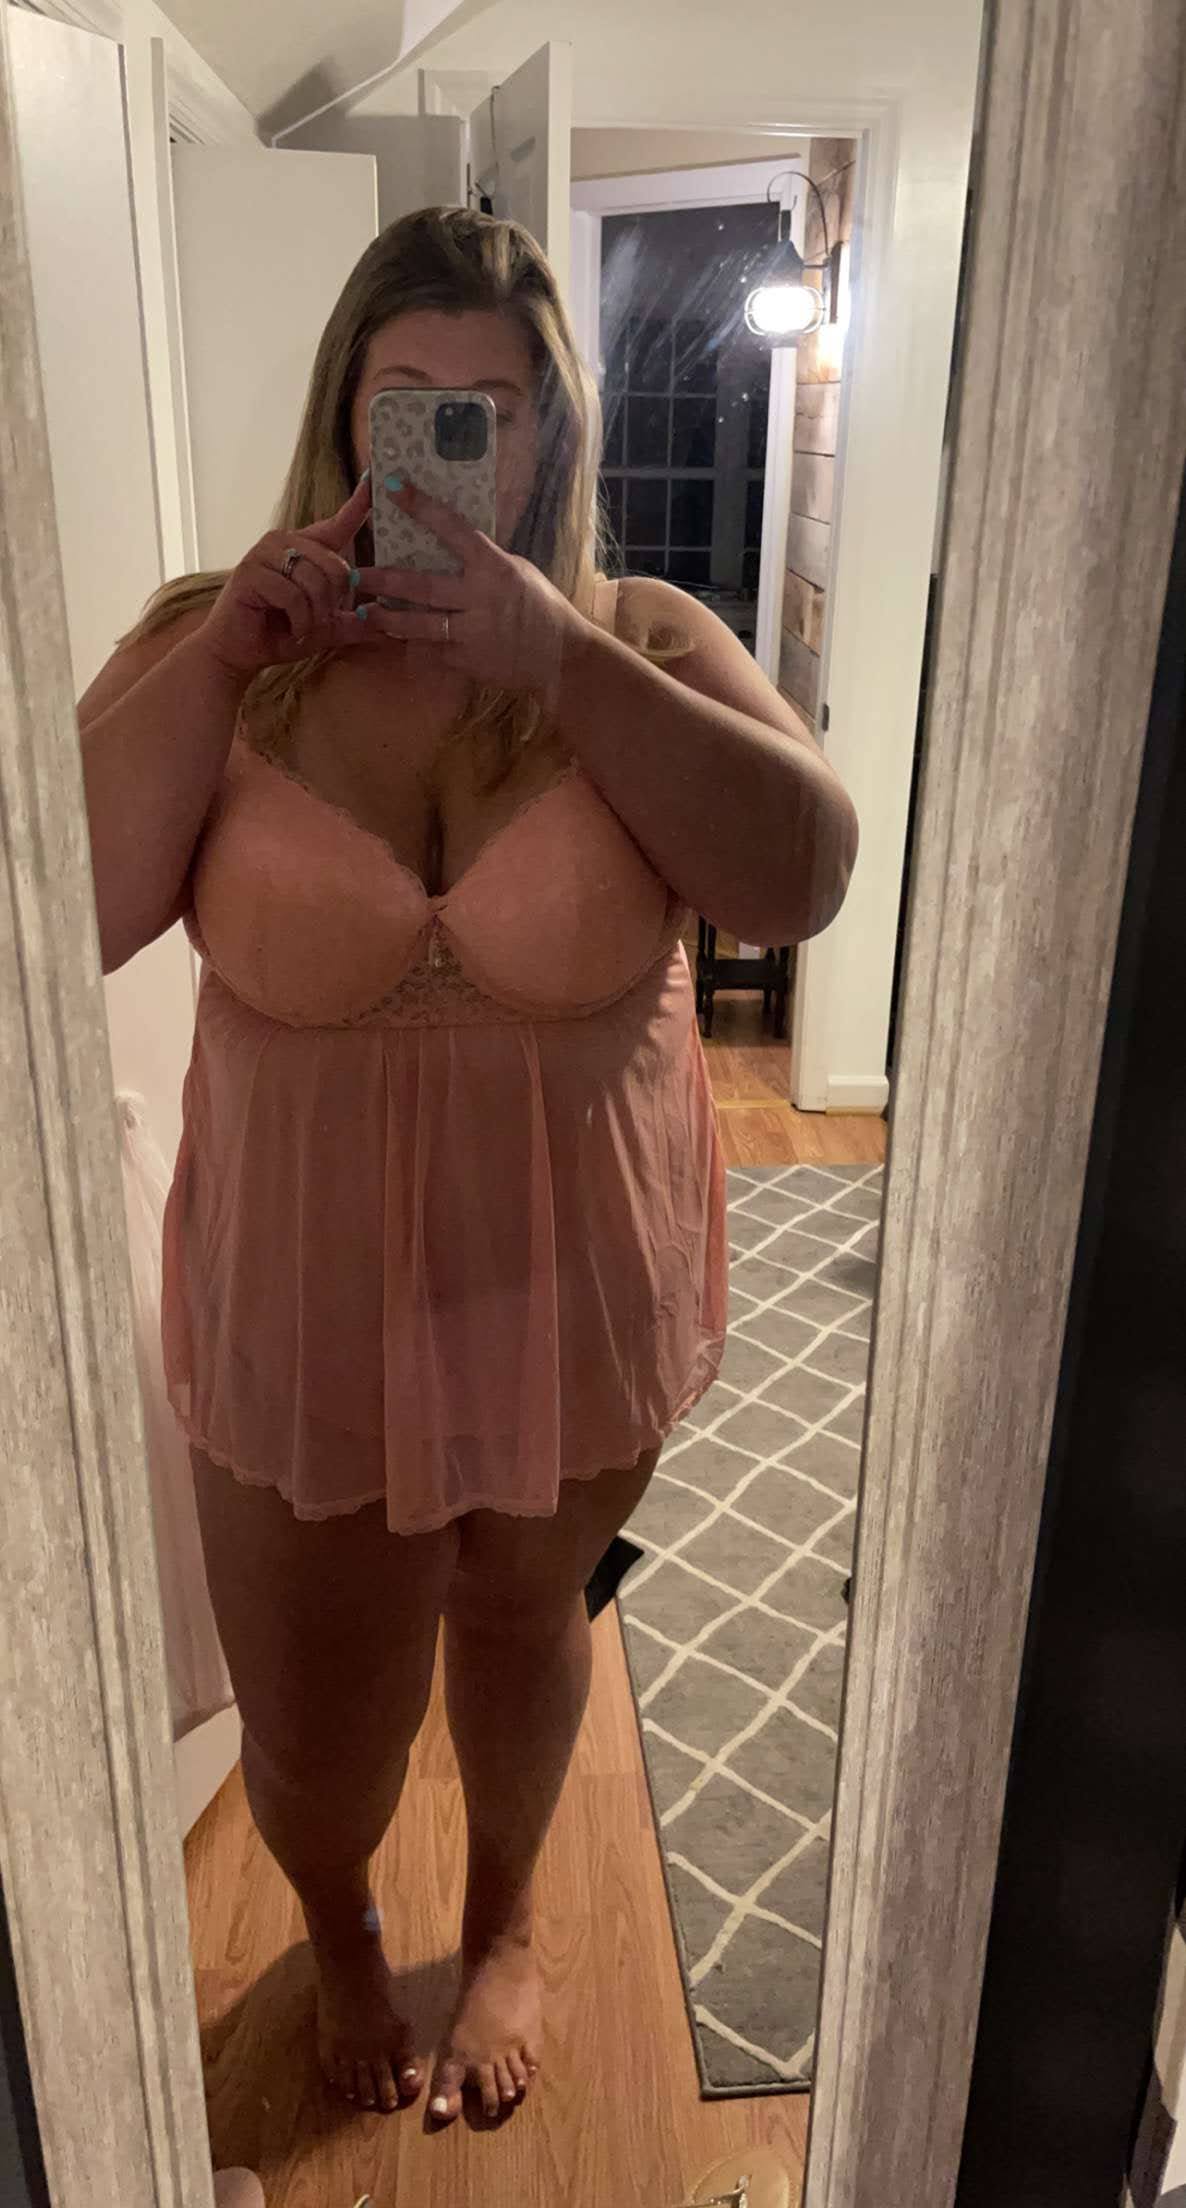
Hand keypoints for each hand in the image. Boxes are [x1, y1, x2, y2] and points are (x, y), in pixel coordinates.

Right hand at [200, 476, 371, 677]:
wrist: (237, 652)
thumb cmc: (277, 635)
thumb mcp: (323, 628)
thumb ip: (349, 622)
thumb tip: (381, 623)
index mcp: (304, 548)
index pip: (337, 523)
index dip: (358, 503)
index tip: (374, 477)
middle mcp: (284, 541)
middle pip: (336, 565)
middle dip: (332, 603)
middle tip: (316, 621)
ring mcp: (264, 553)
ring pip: (315, 581)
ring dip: (314, 615)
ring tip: (301, 627)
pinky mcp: (250, 571)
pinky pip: (294, 596)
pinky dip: (299, 620)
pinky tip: (290, 629)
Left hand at [351, 480, 588, 694]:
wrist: (562, 657)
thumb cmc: (541, 606)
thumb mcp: (517, 572)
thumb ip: (484, 562)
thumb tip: (452, 543)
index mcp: (495, 567)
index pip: (453, 529)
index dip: (421, 506)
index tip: (392, 487)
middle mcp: (480, 598)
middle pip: (422, 586)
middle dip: (384, 580)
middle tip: (356, 574)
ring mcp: (473, 633)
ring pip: (419, 625)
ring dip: (388, 620)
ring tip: (365, 613)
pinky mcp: (469, 661)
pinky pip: (435, 651)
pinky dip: (418, 646)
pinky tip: (401, 641)